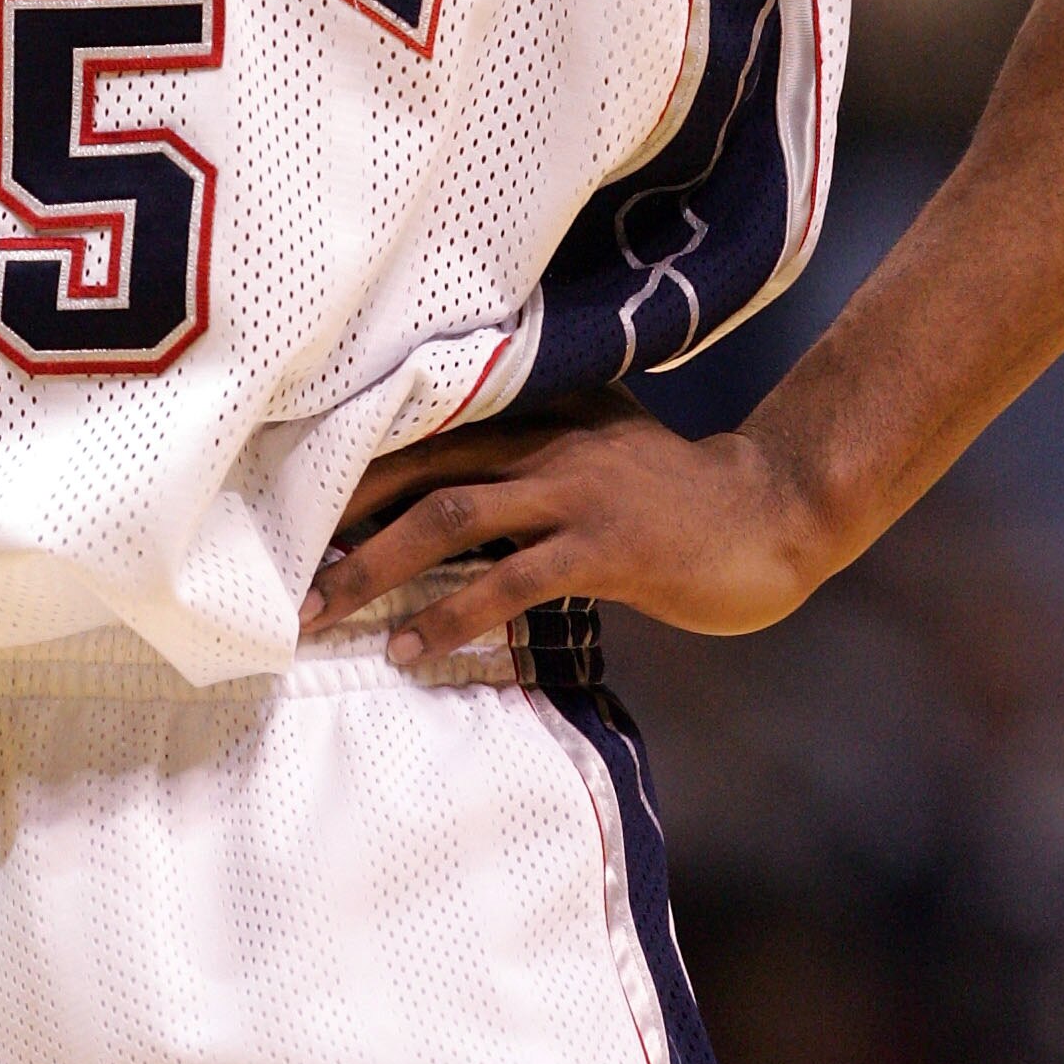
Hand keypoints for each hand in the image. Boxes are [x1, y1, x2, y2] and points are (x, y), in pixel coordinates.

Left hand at [301, 386, 829, 665]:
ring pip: (447, 517)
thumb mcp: (598, 447)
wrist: (776, 510)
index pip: (421, 430)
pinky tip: (415, 649)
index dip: (354, 469)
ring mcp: (573, 489)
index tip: (294, 507)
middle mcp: (541, 439)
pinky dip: (453, 614)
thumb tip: (451, 493)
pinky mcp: (606, 545)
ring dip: (376, 567)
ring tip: (326, 614)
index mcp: (533, 414)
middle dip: (342, 520)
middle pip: (415, 469)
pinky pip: (512, 579)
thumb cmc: (679, 493)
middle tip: (287, 574)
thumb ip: (531, 457)